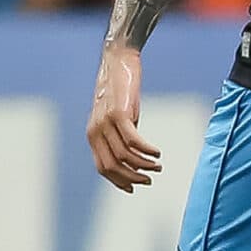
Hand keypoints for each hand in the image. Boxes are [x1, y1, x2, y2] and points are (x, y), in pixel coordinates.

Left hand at [88, 45, 161, 191]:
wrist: (117, 62)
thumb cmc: (119, 91)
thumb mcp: (116, 118)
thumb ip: (120, 136)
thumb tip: (134, 158)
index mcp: (92, 135)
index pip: (103, 167)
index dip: (119, 181)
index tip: (134, 187)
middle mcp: (96, 131)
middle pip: (113, 165)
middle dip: (132, 177)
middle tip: (149, 180)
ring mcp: (106, 123)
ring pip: (125, 155)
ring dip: (143, 165)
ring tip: (157, 166)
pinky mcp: (119, 113)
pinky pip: (134, 140)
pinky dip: (147, 150)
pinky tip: (157, 153)